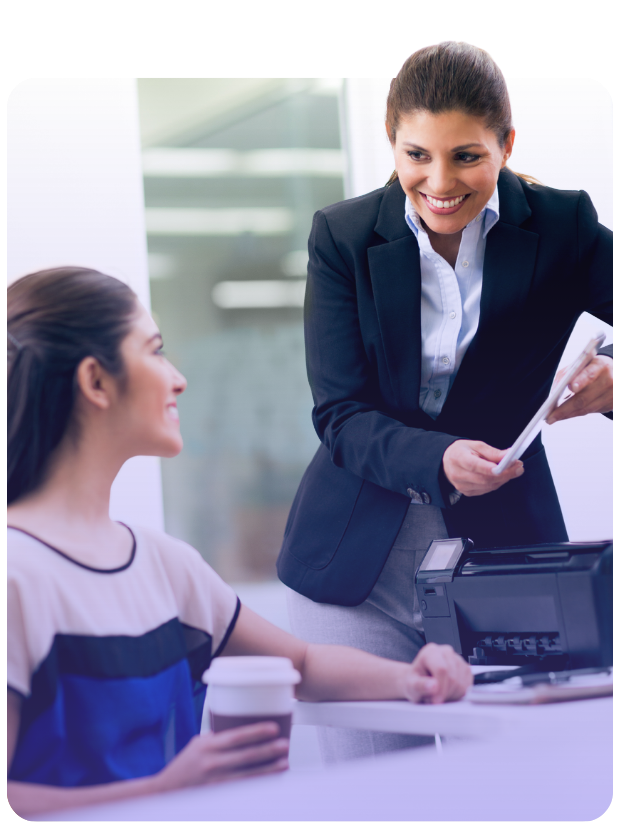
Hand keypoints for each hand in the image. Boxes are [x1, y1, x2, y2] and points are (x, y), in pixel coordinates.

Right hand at [154, 722, 288, 792]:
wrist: (166, 792)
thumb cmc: (184, 766)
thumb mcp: (198, 744)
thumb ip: (218, 738)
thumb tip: (241, 729)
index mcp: (208, 746)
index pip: (236, 736)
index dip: (256, 732)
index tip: (274, 728)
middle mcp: (212, 763)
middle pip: (246, 756)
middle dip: (268, 750)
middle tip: (285, 745)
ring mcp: (216, 782)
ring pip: (248, 775)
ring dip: (269, 770)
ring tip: (284, 763)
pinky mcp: (218, 796)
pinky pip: (243, 790)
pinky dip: (259, 785)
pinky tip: (271, 781)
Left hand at [403, 643, 472, 704]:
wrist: (420, 681)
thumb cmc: (415, 681)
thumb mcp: (411, 685)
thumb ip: (420, 685)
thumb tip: (433, 686)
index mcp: (430, 652)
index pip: (442, 669)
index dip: (441, 688)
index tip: (436, 701)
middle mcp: (446, 652)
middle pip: (453, 678)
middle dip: (445, 694)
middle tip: (434, 699)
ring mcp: (458, 659)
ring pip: (462, 684)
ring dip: (451, 695)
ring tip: (439, 694)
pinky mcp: (466, 669)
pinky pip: (468, 687)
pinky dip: (458, 695)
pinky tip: (448, 693)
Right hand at [442, 439, 523, 496]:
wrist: (446, 461)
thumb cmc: (462, 451)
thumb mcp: (475, 445)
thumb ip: (492, 452)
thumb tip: (509, 455)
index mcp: (457, 458)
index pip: (476, 465)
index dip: (493, 468)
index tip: (510, 464)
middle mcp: (458, 474)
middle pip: (485, 479)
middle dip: (505, 474)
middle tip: (519, 466)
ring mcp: (461, 486)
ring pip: (488, 486)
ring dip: (503, 479)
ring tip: (513, 469)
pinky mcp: (467, 492)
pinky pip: (486, 490)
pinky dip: (497, 483)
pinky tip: (502, 476)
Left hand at [546, 355, 619, 423]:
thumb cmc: (600, 368)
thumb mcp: (589, 362)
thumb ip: (573, 372)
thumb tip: (556, 387)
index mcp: (600, 366)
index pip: (590, 373)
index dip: (581, 380)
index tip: (572, 387)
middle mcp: (607, 380)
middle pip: (584, 397)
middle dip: (564, 409)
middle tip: (550, 416)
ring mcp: (610, 395)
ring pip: (586, 408)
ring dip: (567, 415)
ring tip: (553, 418)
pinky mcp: (610, 405)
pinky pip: (590, 411)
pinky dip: (576, 414)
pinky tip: (565, 416)